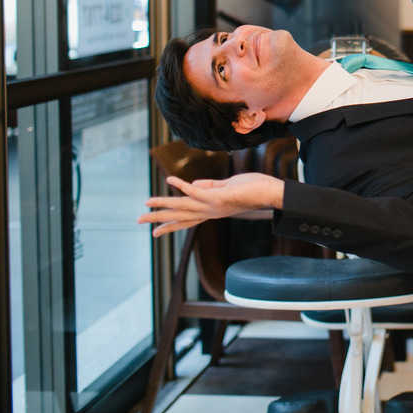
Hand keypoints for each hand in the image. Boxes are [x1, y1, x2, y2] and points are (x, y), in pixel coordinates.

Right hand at [138, 173, 283, 237]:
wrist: (273, 194)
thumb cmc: (254, 189)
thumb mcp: (229, 187)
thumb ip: (210, 186)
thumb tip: (193, 184)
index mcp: (212, 210)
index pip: (187, 219)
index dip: (170, 224)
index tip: (155, 232)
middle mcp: (211, 211)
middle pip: (180, 216)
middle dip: (159, 219)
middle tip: (139, 221)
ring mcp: (214, 205)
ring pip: (184, 205)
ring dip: (164, 203)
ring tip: (146, 202)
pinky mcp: (220, 197)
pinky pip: (198, 191)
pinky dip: (184, 185)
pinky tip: (170, 180)